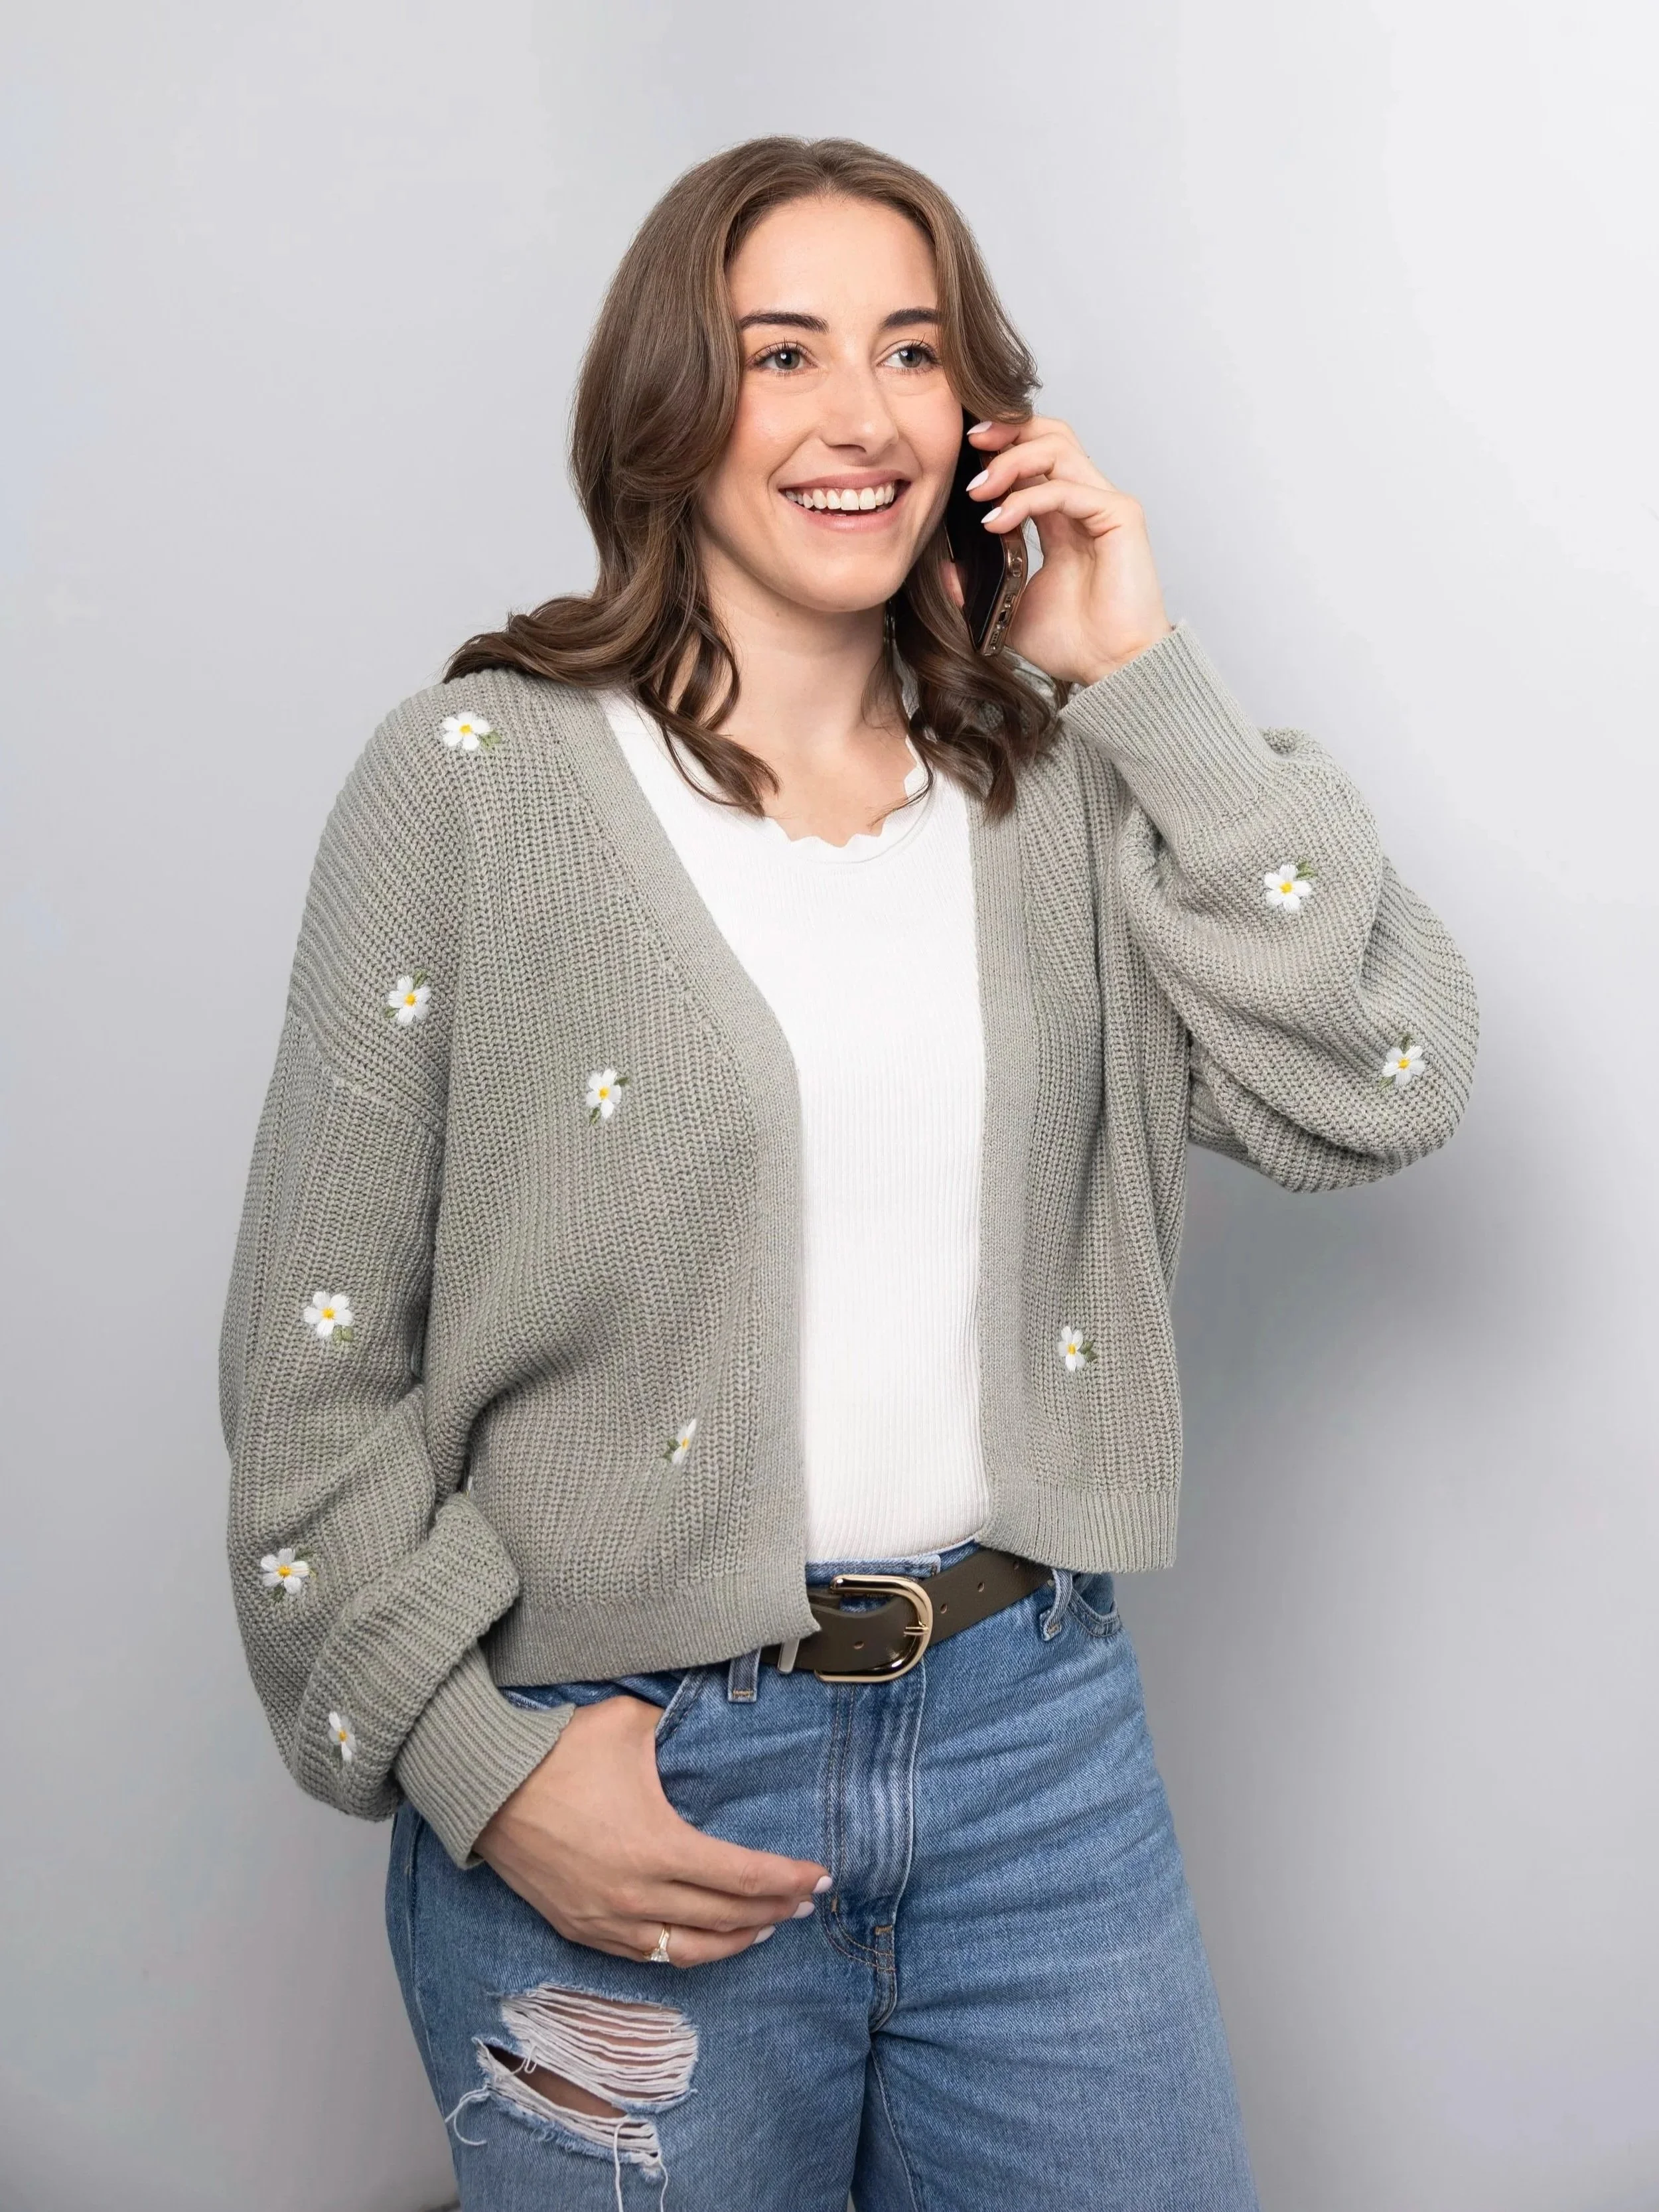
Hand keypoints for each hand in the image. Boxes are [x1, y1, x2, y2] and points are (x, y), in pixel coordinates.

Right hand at [475, 1693, 828, 1964]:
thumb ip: (680, 1726)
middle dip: (774, 1910)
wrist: (486, 1786)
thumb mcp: (631, 1723)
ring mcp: (607, 1920)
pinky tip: (701, 1940)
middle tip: (804, 1899)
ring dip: (733, 1941)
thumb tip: (716, 1713)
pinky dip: (684, 1951)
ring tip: (764, 1926)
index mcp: (658, 1847)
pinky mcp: (580, 1928)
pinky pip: (645, 1956)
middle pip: (725, 1918)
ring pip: (688, 1952)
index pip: (742, 1877)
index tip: (818, 1876)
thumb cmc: (558, 1750)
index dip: (786, 1880)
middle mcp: (638, 1896)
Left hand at [959, 415, 1172, 686]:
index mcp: (1061, 516)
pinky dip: (1026, 499)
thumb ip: (979, 585)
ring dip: (1010, 462)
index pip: (1034, 456)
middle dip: (1006, 431)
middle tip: (969, 444)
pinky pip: (1065, 489)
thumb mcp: (1009, 608)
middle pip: (1049, 434)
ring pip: (1057, 449)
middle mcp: (1084, 502)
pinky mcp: (1120, 516)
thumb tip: (943, 568)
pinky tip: (995, 522)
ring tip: (977, 491)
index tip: (963, 451)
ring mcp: (1104, 504)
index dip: (1001, 444)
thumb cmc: (1073, 642)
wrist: (1110, 669)